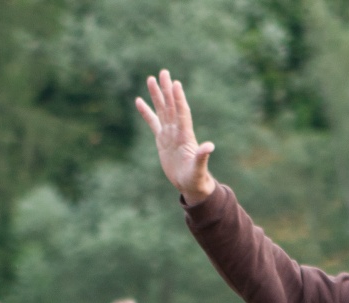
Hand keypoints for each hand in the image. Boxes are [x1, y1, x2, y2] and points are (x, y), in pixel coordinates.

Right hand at [134, 70, 216, 204]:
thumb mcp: (199, 169)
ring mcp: (169, 134)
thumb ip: (202, 157)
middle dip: (167, 90)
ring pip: (162, 110)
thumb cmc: (196, 179)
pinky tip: (139, 101)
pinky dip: (146, 112)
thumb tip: (209, 147)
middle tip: (163, 72)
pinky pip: (152, 122)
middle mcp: (177, 131)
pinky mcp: (162, 139)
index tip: (176, 84)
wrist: (190, 184)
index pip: (182, 113)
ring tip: (150, 79)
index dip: (179, 99)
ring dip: (157, 95)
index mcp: (185, 136)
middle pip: (171, 106)